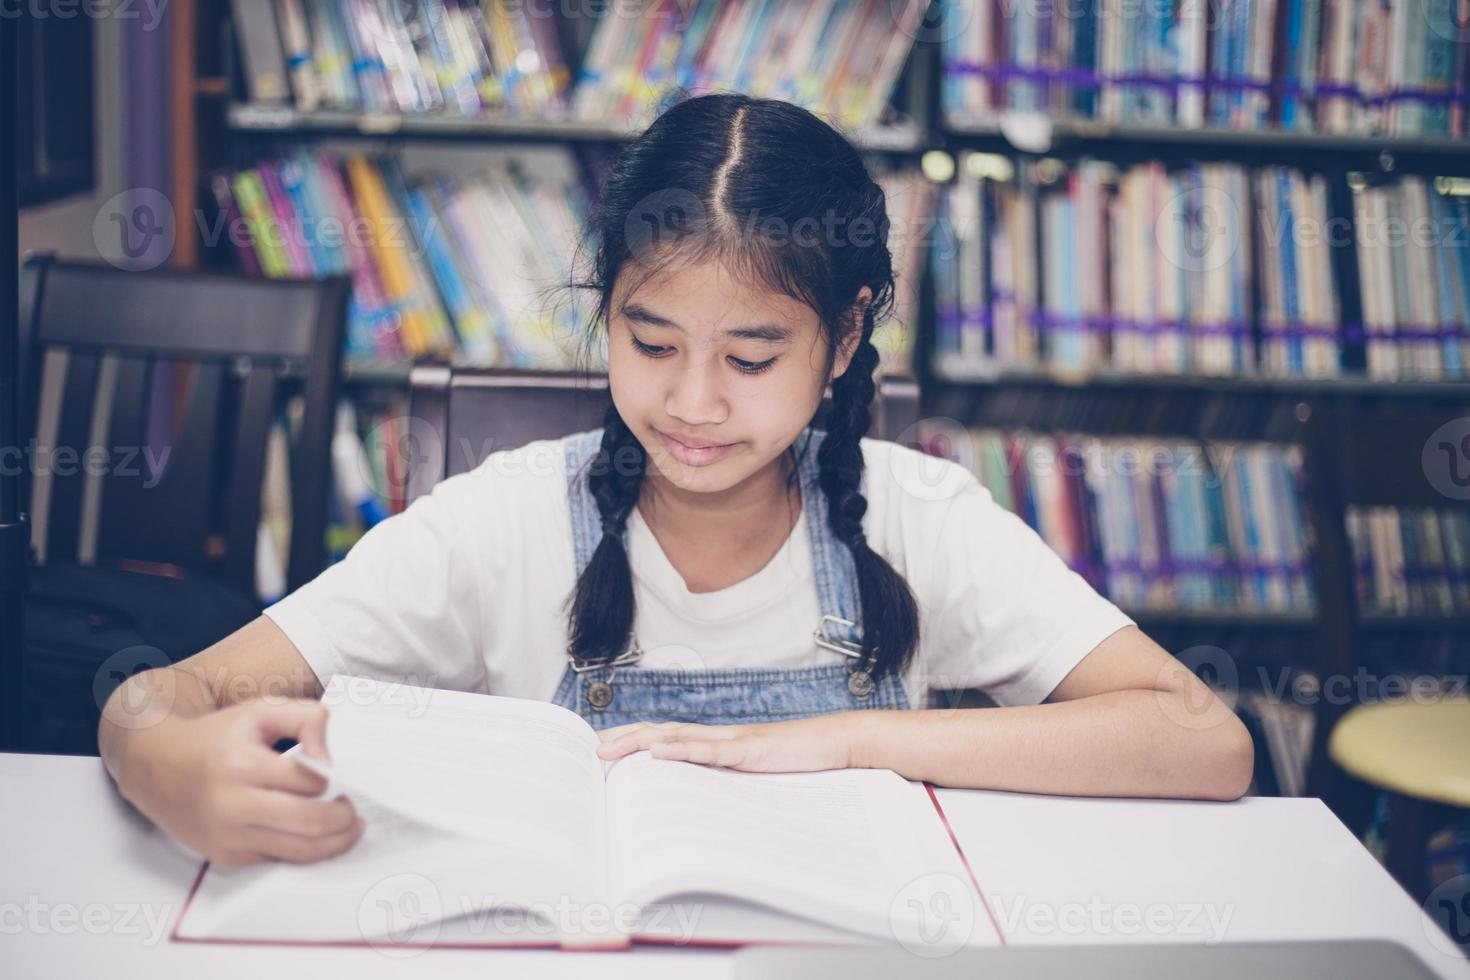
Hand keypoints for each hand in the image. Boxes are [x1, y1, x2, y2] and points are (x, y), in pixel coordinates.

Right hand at [113, 697, 362, 868]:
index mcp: (241, 764)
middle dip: (343, 820)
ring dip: (333, 843)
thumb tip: (331, 759)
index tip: (346, 778)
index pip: (309, 781)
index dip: (335, 781)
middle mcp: (230, 804)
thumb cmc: (216, 736)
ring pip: (297, 851)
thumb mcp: (261, 710)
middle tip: (353, 811)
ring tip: (346, 828)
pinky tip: (309, 835)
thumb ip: (307, 719)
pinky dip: (299, 850)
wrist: (155, 763)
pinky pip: (275, 860)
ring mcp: (224, 835)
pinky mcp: (222, 855)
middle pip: (309, 823)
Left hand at [593, 714, 868, 772]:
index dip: (636, 739)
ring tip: (609, 750)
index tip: (606, 746)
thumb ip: (730, 782)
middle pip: (662, 733)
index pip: (669, 737)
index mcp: (721, 742)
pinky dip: (681, 750)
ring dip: (639, 743)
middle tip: (592, 749)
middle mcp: (720, 735)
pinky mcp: (749, 750)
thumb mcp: (758, 776)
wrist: (837, 744)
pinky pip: (709, 750)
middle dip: (625, 739)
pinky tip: (657, 753)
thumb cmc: (800, 762)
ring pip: (677, 737)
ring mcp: (733, 740)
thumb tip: (700, 803)